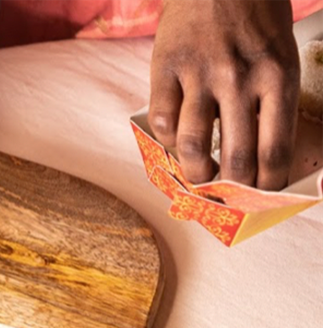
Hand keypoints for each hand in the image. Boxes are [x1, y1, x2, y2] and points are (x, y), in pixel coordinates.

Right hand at [148, 0, 299, 189]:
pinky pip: (163, 121)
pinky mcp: (167, 67)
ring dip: (195, 173)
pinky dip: (168, 139)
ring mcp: (201, 74)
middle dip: (231, 190)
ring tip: (199, 175)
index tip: (259, 195)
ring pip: (192, 148)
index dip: (265, 187)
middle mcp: (240, 79)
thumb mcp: (280, 53)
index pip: (274, 153)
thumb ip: (269, 101)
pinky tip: (176, 137)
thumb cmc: (254, 15)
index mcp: (278, 76)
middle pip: (235, 160)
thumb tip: (256, 156)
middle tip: (227, 194)